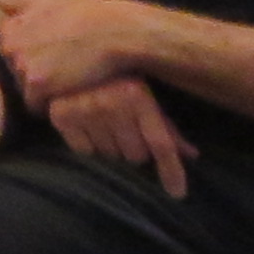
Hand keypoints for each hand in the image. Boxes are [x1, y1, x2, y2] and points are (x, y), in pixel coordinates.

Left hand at [0, 0, 148, 104]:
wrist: (115, 32)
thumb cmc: (88, 14)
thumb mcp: (52, 1)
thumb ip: (21, 2)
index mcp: (10, 29)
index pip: (10, 53)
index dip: (30, 56)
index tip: (50, 56)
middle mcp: (10, 47)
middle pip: (15, 72)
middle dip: (33, 73)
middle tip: (61, 69)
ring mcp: (21, 66)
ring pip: (24, 90)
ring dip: (41, 91)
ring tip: (67, 82)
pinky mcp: (37, 86)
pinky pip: (36, 105)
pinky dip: (50, 104)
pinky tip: (68, 94)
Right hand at [40, 76, 190, 197]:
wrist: (74, 60)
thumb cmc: (118, 80)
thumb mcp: (145, 97)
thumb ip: (167, 128)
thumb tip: (192, 155)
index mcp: (138, 95)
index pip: (160, 144)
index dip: (171, 171)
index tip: (177, 194)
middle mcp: (112, 102)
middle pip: (135, 155)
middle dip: (136, 150)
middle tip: (128, 132)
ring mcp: (84, 108)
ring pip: (110, 155)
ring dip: (112, 147)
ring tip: (107, 127)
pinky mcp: (61, 115)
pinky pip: (84, 151)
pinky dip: (88, 144)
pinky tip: (88, 126)